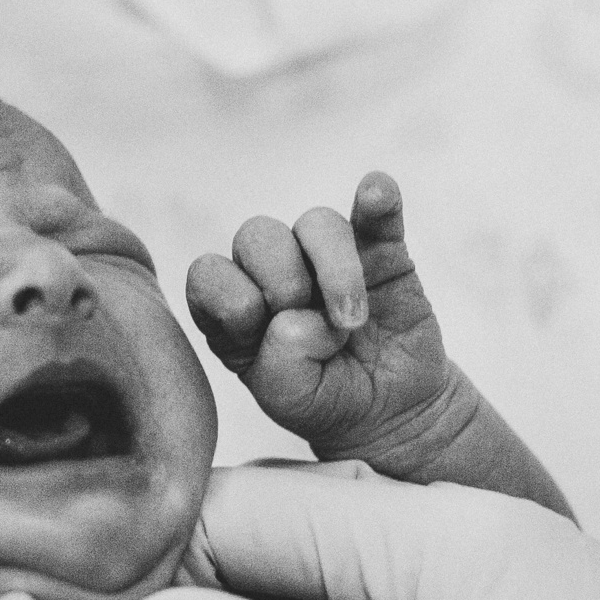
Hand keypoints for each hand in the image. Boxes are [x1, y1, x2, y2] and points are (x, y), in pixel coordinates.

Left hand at [187, 172, 474, 465]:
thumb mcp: (289, 399)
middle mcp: (275, 271)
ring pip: (316, 224)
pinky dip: (377, 198)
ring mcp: (327, 256)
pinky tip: (377, 192)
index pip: (209, 274)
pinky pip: (377, 211)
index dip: (230, 299)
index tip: (256, 333)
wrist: (391, 408)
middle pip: (257, 236)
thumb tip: (303, 316)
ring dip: (334, 272)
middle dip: (281, 281)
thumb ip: (280, 363)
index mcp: (235, 307)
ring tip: (351, 323)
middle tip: (309, 327)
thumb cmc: (325, 399)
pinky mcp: (381, 252)